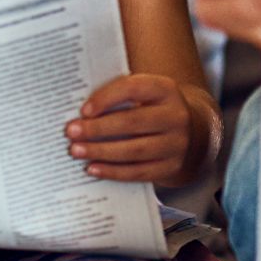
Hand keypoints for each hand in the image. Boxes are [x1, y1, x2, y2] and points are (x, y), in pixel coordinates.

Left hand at [66, 73, 217, 186]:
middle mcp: (176, 116)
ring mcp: (176, 144)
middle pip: (133, 122)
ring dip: (101, 151)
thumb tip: (81, 112)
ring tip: (76, 151)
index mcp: (166, 89)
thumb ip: (119, 96)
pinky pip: (138, 172)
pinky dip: (113, 171)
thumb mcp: (144, 94)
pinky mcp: (171, 166)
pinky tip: (92, 169)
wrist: (189, 131)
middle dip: (98, 128)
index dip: (107, 98)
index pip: (134, 88)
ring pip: (134, 150)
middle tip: (71, 132)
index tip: (83, 110)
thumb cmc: (152, 108)